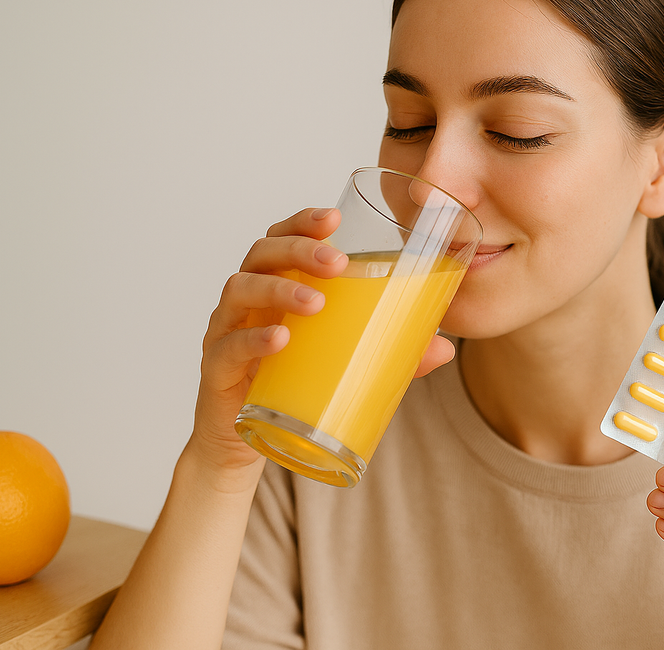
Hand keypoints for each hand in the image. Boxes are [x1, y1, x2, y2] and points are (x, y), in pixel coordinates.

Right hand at [189, 208, 456, 486]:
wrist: (250, 444)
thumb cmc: (296, 384)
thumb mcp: (346, 363)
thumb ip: (392, 353)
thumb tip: (445, 349)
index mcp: (277, 287)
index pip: (282, 238)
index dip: (303, 222)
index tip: (334, 219)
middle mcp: (248, 301)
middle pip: (262, 253)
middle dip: (299, 249)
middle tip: (337, 263)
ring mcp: (227, 332)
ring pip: (240, 289)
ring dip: (279, 287)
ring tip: (316, 302)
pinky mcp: (217, 370)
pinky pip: (227, 345)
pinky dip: (253, 338)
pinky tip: (280, 337)